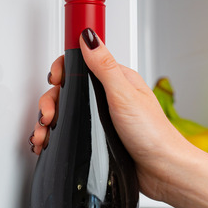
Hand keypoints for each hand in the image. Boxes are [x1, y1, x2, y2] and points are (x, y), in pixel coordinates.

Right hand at [30, 29, 193, 200]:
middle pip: (69, 91)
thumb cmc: (153, 135)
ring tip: (44, 133)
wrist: (162, 170)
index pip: (82, 64)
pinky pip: (72, 132)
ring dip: (49, 122)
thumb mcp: (124, 95)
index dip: (63, 70)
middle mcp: (109, 98)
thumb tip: (88, 37)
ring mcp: (103, 119)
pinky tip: (49, 143)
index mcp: (117, 81)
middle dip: (52, 102)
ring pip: (68, 113)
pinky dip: (57, 136)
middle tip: (49, 115)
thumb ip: (104, 66)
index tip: (55, 80)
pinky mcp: (99, 138)